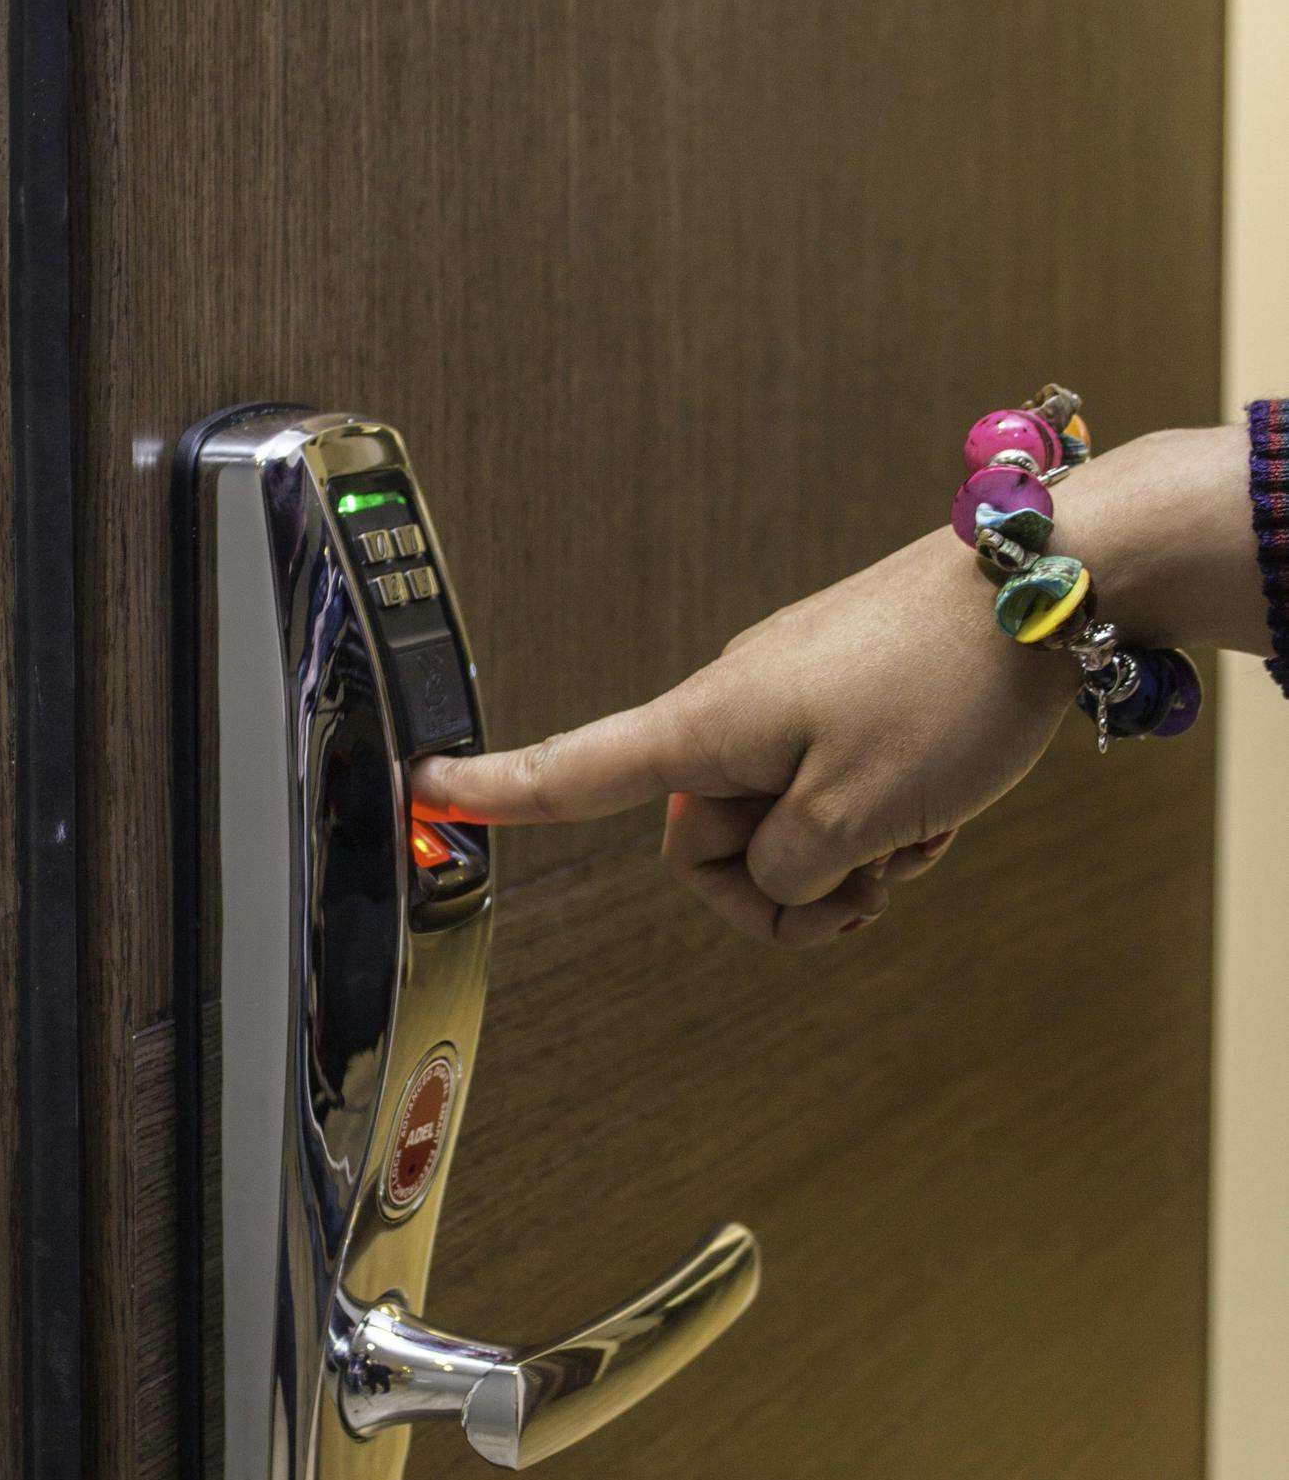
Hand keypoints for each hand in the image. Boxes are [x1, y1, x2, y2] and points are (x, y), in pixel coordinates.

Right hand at [413, 527, 1074, 948]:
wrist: (1052, 582)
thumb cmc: (952, 682)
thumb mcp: (861, 817)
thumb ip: (788, 870)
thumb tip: (774, 875)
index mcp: (711, 726)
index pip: (575, 770)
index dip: (497, 790)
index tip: (426, 792)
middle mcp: (737, 705)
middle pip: (705, 837)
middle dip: (777, 892)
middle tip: (864, 897)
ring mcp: (794, 695)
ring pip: (781, 820)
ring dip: (842, 859)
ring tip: (917, 842)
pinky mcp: (847, 692)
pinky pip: (830, 785)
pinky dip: (876, 819)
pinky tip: (936, 815)